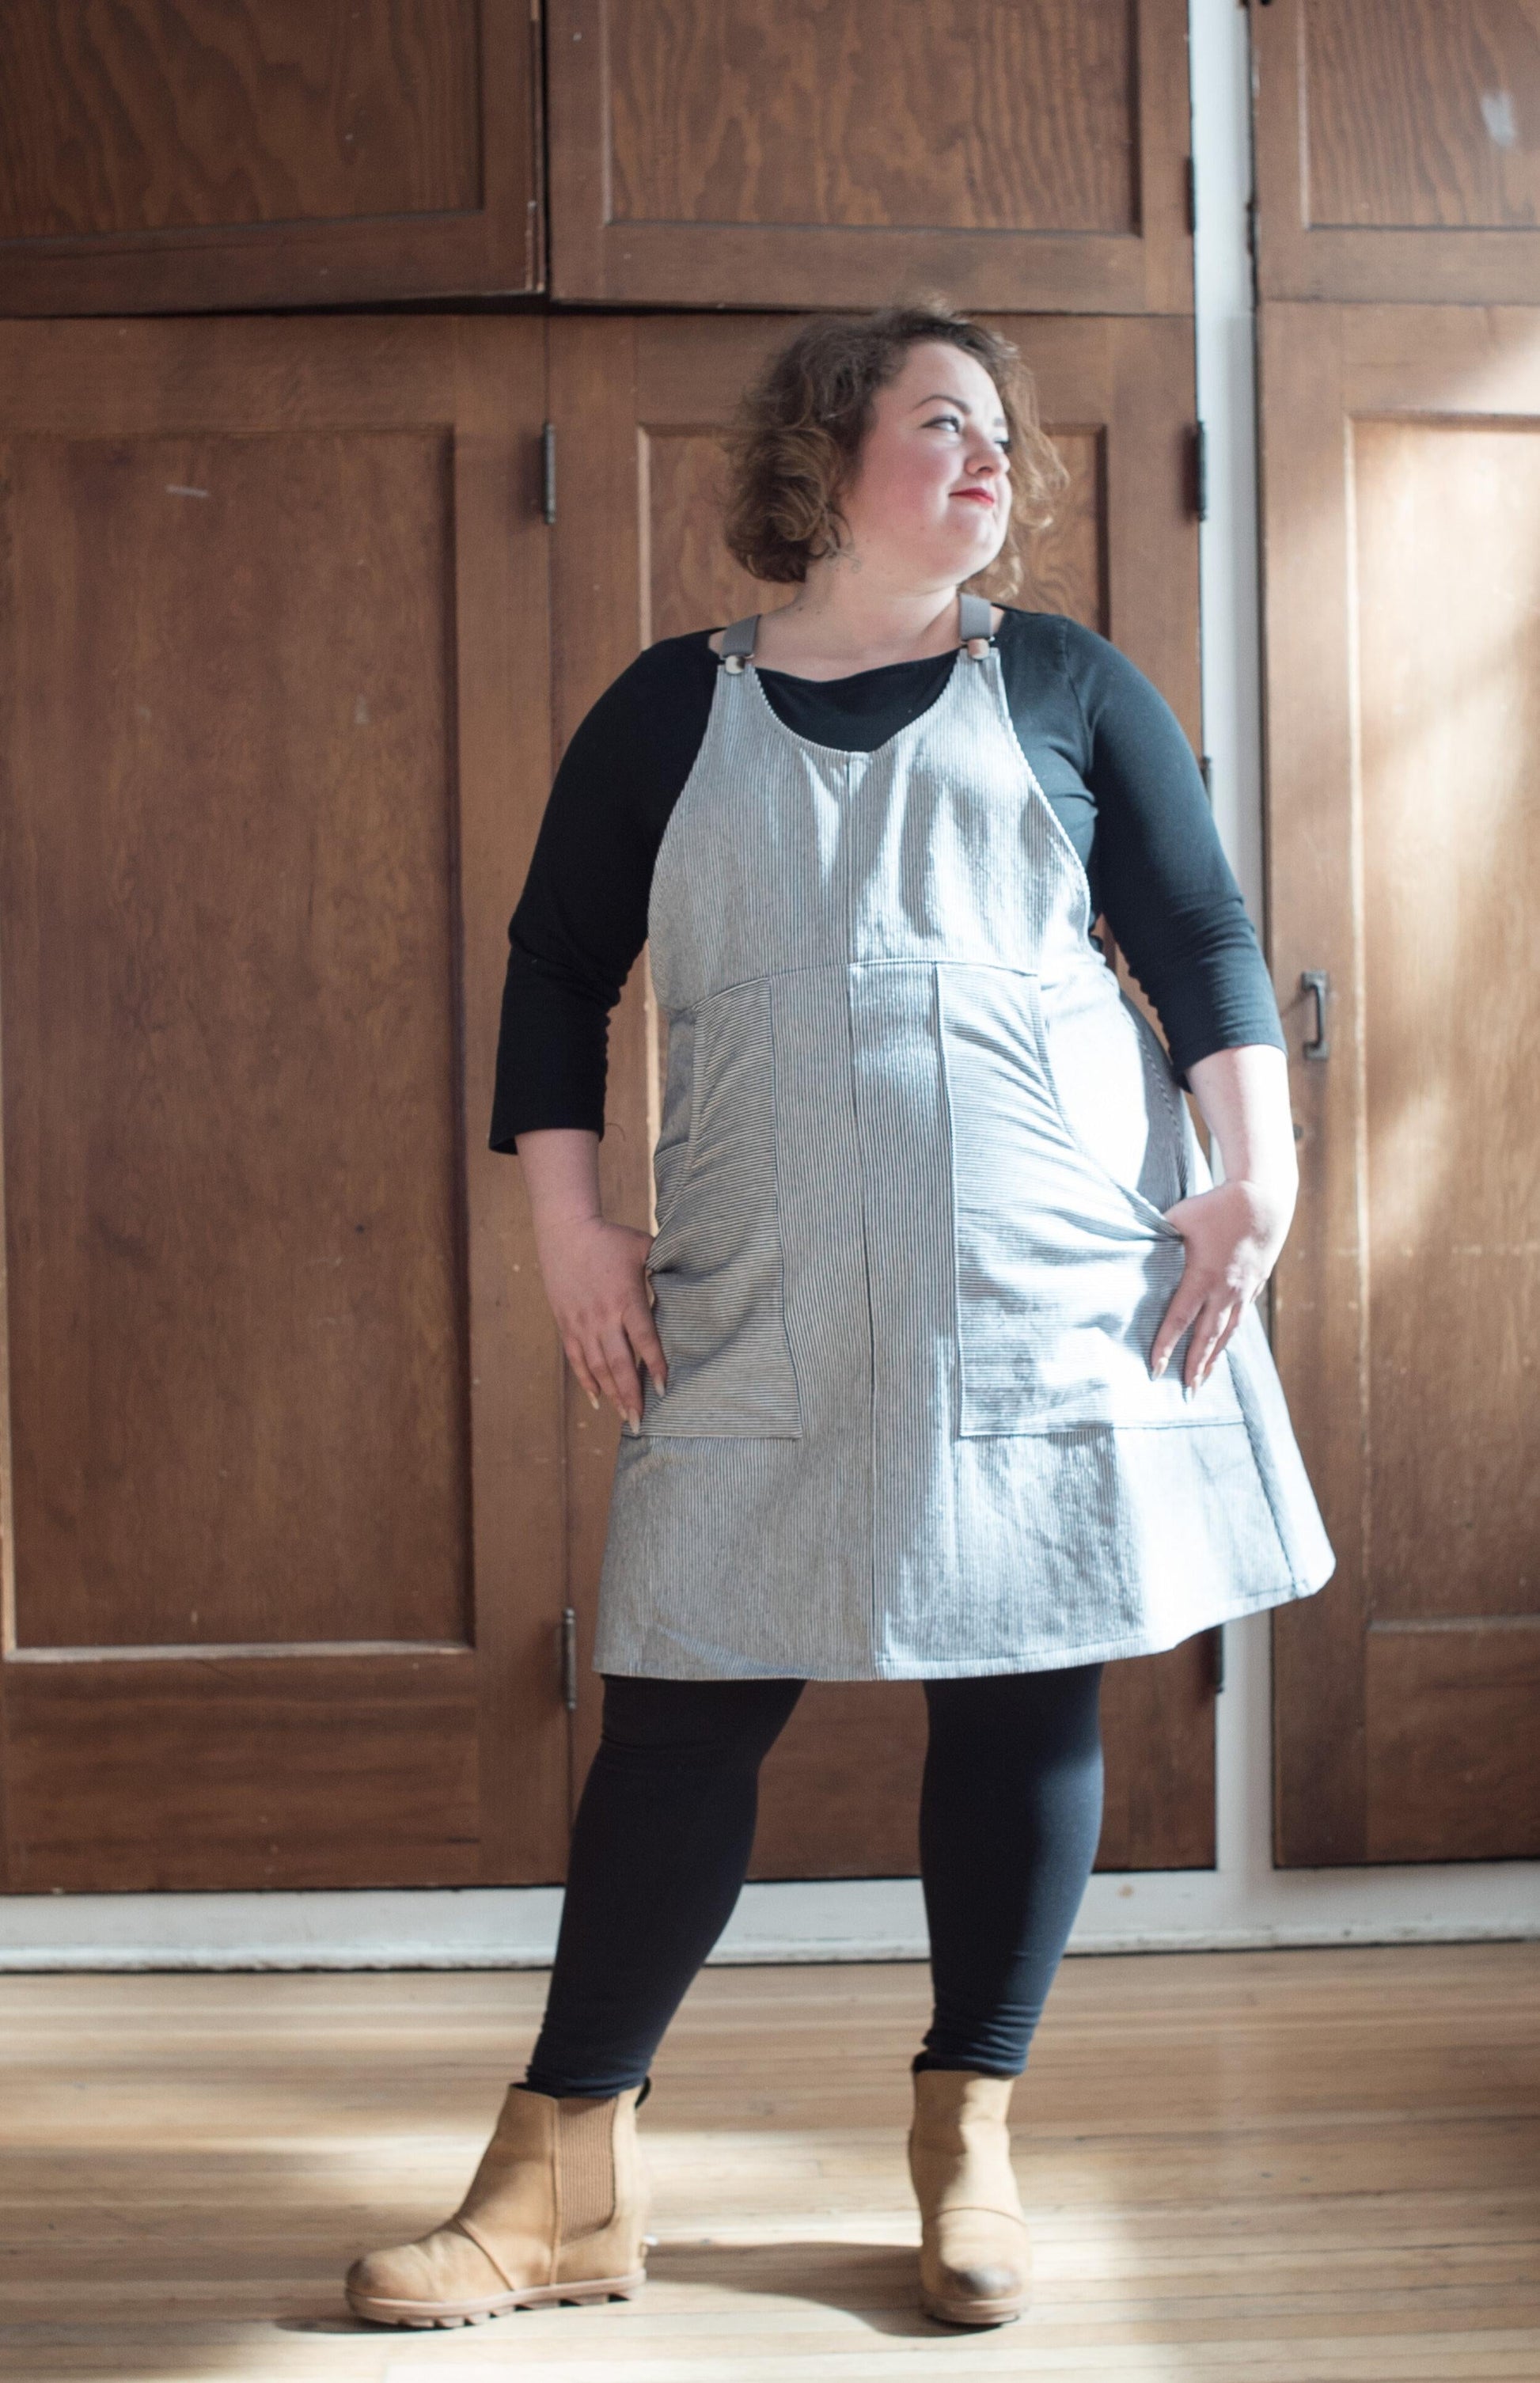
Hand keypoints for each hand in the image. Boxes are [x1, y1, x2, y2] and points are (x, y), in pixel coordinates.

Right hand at [534, 1214, 667, 1431]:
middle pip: (619, 1363)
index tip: (664, 1390)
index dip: (655, 1366)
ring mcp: (582, 1323)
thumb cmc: (611, 1238)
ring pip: (597, 1367)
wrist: (565, 1231)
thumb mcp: (643, 1247)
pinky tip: (598, 1400)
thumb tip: (693, 1274)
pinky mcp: (566, 1324)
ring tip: (625, 1417)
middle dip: (631, 1395)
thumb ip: (665, 1265)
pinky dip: (587, 1381)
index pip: (643, 1339)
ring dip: (612, 1394)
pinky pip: (577, 1359)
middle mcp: (603, 1316)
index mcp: (626, 1298)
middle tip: (641, 1422)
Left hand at [1149, 1177, 1292, 1394]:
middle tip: (1186, 1394)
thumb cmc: (1216, 1207)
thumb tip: (1128, 1252)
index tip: (1155, 1369)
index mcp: (1202, 1276)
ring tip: (1202, 1381)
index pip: (1180, 1319)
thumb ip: (1156, 1239)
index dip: (1166, 1345)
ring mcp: (1243, 1291)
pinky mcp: (1255, 1286)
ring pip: (1226, 1333)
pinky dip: (1228, 1338)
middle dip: (1194, 1366)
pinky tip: (1221, 1349)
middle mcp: (1225, 1290)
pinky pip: (1239, 1320)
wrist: (1264, 1200)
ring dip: (1213, 1359)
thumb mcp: (1179, 1218)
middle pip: (1207, 1337)